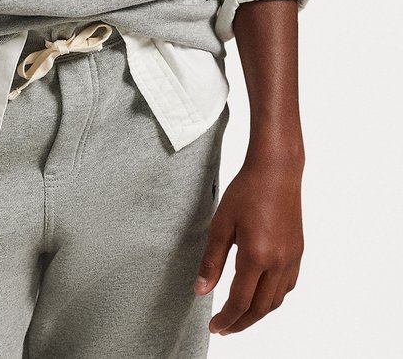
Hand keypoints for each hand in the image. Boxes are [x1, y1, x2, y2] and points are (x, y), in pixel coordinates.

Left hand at [193, 155, 303, 335]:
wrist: (276, 170)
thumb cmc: (246, 191)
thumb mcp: (221, 223)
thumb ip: (211, 261)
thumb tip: (200, 291)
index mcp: (257, 256)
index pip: (240, 302)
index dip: (226, 319)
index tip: (214, 326)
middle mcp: (279, 262)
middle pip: (260, 308)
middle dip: (241, 323)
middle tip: (224, 328)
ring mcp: (292, 258)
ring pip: (275, 301)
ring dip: (257, 313)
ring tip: (239, 315)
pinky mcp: (298, 252)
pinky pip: (287, 286)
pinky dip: (272, 297)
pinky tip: (260, 293)